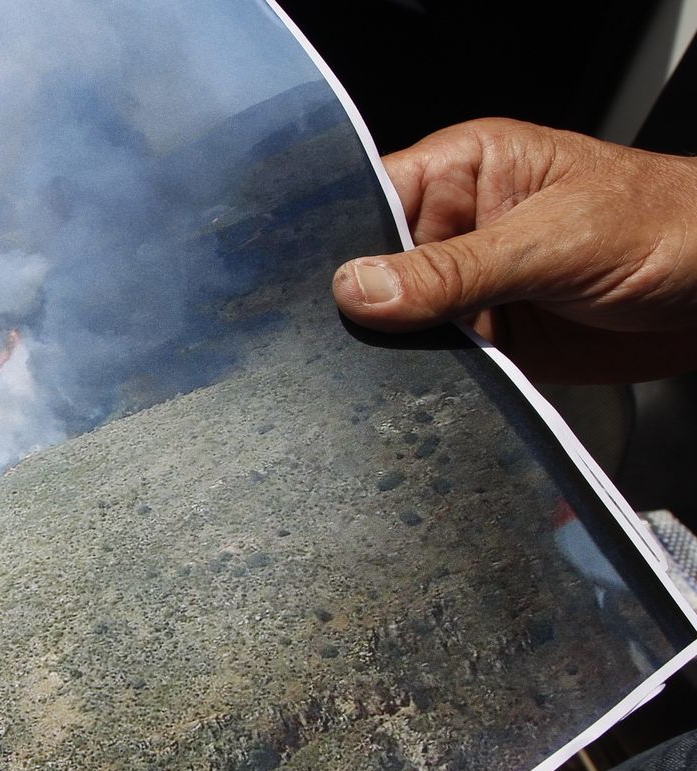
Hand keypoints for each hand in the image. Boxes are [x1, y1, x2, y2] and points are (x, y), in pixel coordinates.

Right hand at [332, 118, 696, 383]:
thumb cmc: (667, 228)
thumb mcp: (555, 240)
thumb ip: (456, 268)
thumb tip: (358, 288)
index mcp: (462, 172)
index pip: (368, 199)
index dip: (334, 244)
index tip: (310, 293)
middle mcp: (455, 228)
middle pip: (372, 270)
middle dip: (358, 310)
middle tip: (340, 345)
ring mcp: (468, 289)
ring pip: (397, 326)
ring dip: (390, 355)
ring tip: (378, 377)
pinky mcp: (487, 342)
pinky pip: (435, 367)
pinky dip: (424, 387)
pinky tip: (414, 398)